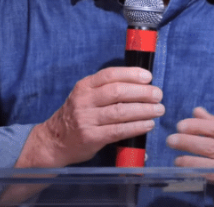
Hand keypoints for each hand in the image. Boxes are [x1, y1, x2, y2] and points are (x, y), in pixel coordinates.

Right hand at [16, 67, 163, 167]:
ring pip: (120, 111)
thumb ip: (105, 89)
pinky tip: (148, 124)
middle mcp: (84, 101)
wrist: (54, 140)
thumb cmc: (77, 116)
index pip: (110, 74)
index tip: (148, 77)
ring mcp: (86, 119)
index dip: (131, 74)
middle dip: (142, 92)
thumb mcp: (85, 96)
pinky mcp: (91, 137)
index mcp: (84, 86)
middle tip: (158, 94)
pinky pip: (118, 130)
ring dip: (144, 110)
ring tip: (158, 109)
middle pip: (118, 92)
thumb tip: (139, 84)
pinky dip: (136, 127)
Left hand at [166, 107, 213, 206]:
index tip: (181, 125)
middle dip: (186, 142)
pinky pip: (213, 185)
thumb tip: (196, 112)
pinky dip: (200, 179)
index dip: (196, 126)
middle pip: (210, 147)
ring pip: (207, 168)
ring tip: (176, 160)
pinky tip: (189, 175)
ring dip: (187, 163)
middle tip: (171, 140)